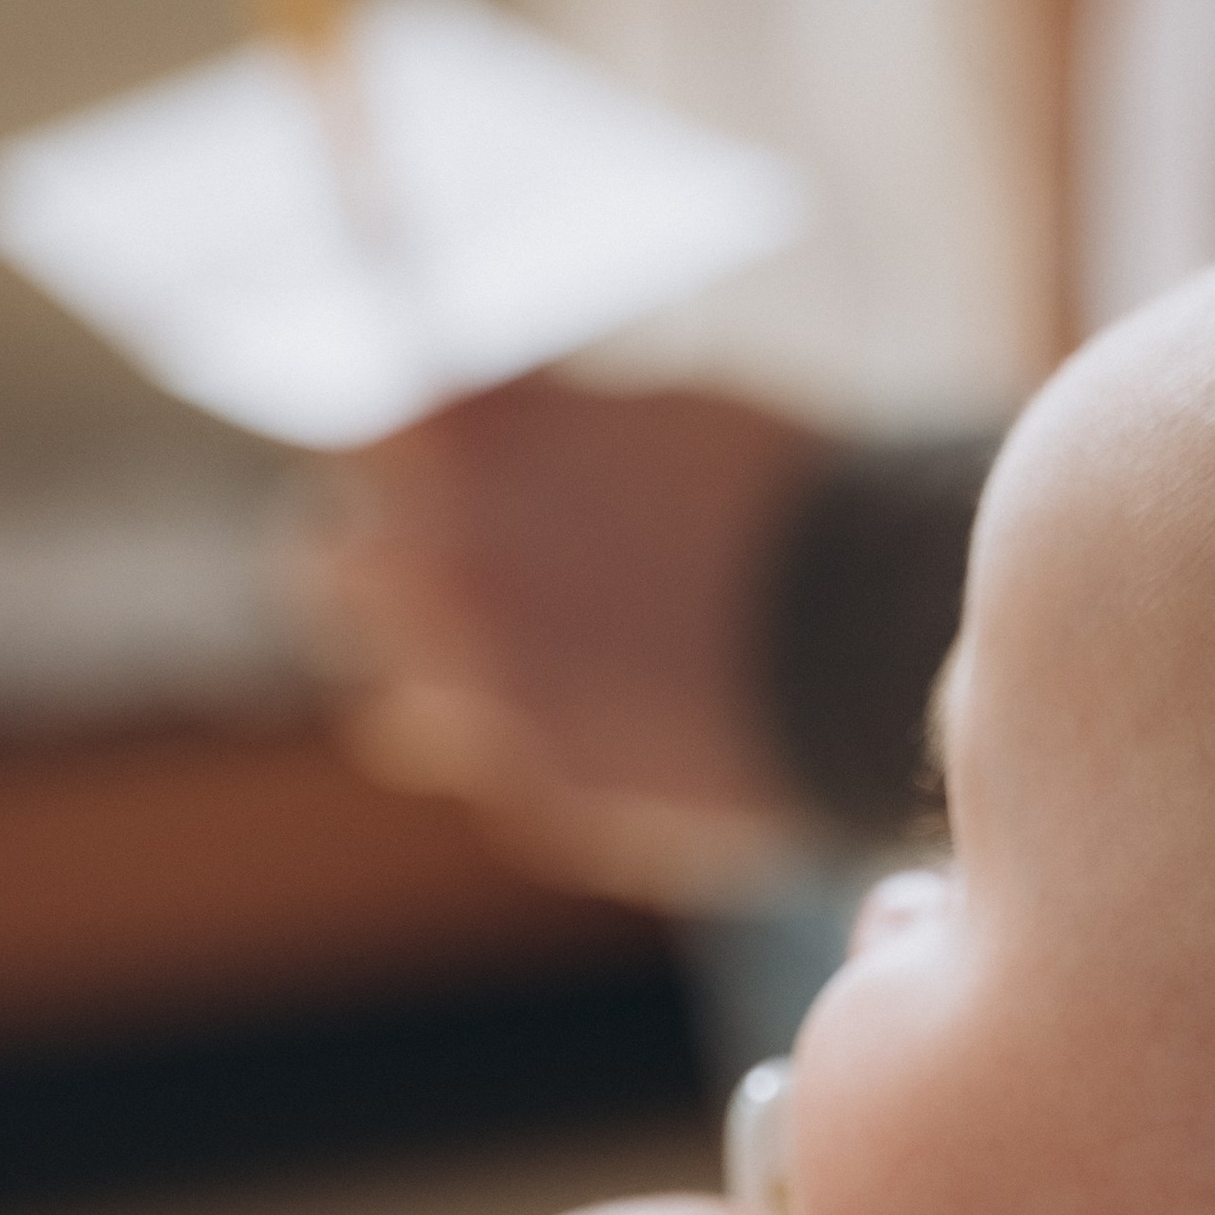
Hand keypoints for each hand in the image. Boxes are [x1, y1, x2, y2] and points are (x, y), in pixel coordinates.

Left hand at [313, 377, 826, 898]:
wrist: (882, 636)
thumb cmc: (779, 498)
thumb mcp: (640, 411)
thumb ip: (527, 430)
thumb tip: (462, 431)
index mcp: (461, 458)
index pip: (361, 455)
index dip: (403, 467)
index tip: (433, 476)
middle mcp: (446, 582)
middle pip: (332, 581)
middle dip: (387, 574)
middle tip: (457, 573)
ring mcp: (490, 704)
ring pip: (401, 710)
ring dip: (451, 686)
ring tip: (555, 667)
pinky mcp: (549, 803)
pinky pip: (510, 778)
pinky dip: (555, 754)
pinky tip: (637, 724)